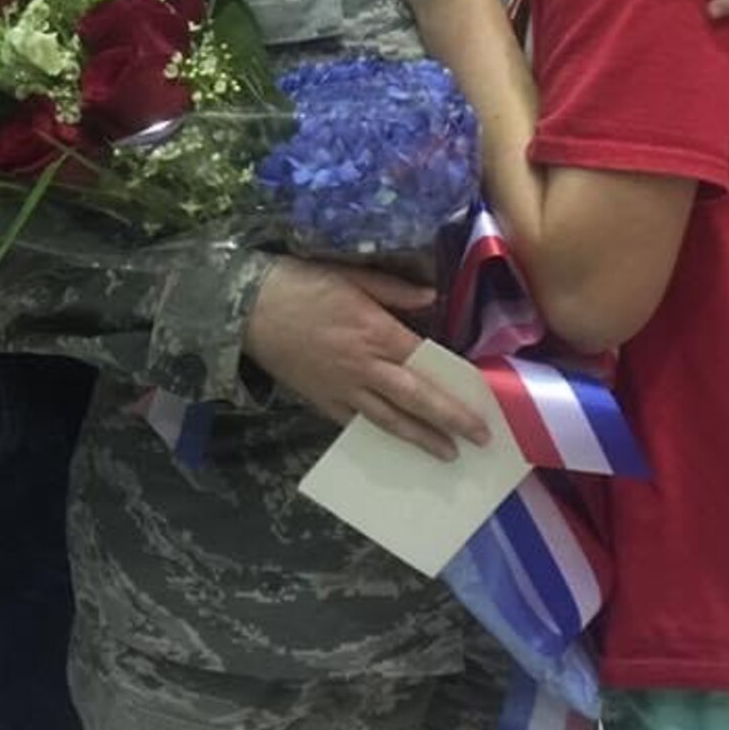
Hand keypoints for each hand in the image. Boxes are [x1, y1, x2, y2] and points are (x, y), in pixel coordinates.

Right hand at [244, 256, 490, 460]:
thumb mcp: (350, 274)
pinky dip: (377, 435)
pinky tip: (394, 444)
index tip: (481, 402)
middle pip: (415, 400)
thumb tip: (432, 296)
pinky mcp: (321, 400)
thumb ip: (394, 289)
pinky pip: (354, 423)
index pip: (426, 365)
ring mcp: (342, 389)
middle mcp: (365, 367)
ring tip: (446, 454)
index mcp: (377, 332)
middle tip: (479, 441)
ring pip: (388, 420)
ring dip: (420, 439)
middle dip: (449, 422)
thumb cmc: (301, 284)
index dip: (454, 387)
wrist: (247, 308)